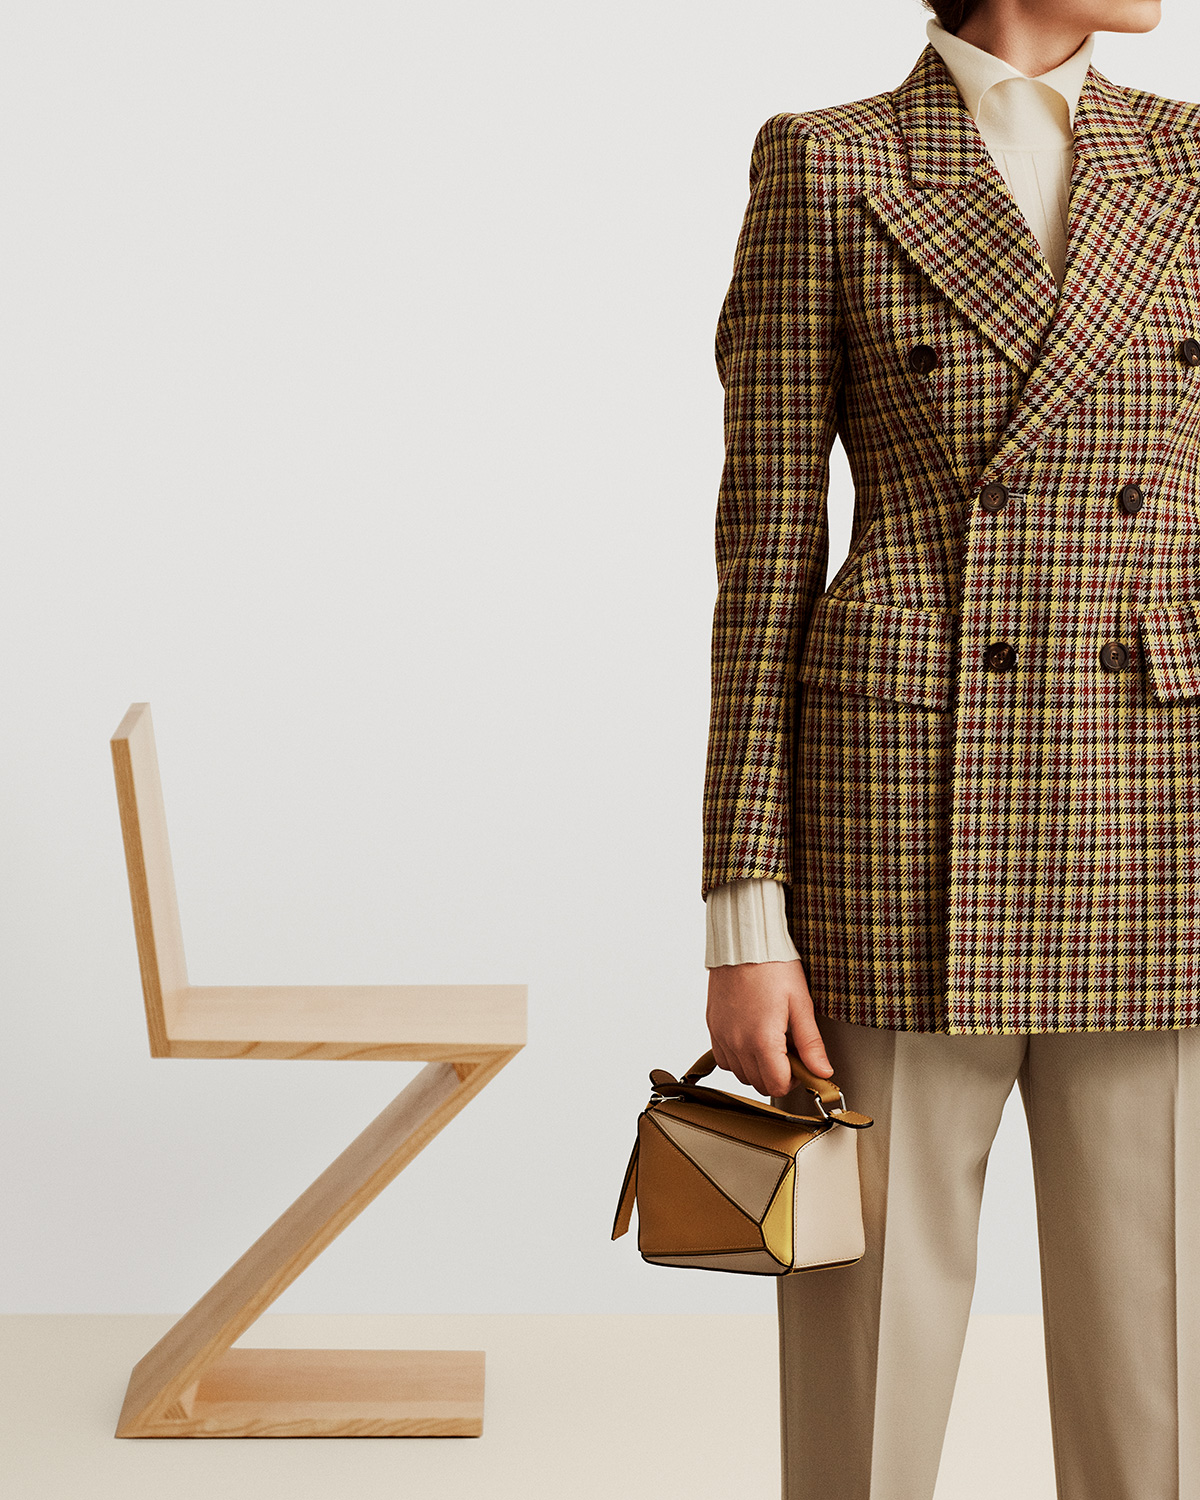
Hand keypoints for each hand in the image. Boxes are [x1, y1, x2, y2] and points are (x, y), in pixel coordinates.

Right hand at [705, 958, 831, 1097]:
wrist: (744, 943)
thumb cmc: (773, 966)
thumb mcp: (801, 1004)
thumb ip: (810, 1044)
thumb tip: (822, 1071)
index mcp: (762, 1040)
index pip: (777, 1086)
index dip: (794, 1079)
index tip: (800, 1063)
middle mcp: (738, 1042)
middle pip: (758, 1084)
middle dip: (777, 1074)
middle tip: (788, 1050)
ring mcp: (722, 1036)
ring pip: (740, 1074)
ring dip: (757, 1067)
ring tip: (770, 1042)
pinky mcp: (713, 1027)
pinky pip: (723, 1058)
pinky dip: (738, 1057)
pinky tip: (751, 1038)